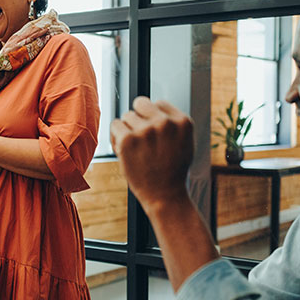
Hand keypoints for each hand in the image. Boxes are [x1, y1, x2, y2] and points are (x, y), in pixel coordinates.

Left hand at [110, 96, 194, 211]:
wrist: (165, 195)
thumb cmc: (172, 170)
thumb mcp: (184, 142)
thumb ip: (172, 123)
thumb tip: (154, 106)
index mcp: (182, 121)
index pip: (159, 103)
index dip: (152, 117)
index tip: (152, 131)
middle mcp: (165, 123)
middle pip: (141, 104)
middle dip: (138, 118)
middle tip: (140, 137)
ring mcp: (146, 130)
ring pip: (127, 116)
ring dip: (127, 129)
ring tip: (135, 148)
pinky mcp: (128, 139)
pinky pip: (115, 125)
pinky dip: (116, 136)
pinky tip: (124, 150)